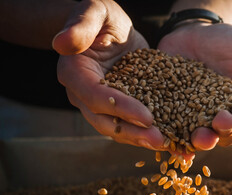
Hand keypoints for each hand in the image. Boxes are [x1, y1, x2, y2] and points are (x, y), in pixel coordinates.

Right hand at [53, 0, 164, 149]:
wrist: (111, 28)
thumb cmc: (102, 16)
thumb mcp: (95, 12)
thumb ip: (81, 25)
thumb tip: (62, 44)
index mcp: (74, 73)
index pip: (95, 97)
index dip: (120, 108)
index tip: (147, 117)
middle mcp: (83, 94)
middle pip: (105, 121)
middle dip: (133, 132)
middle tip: (160, 140)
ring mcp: (100, 104)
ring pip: (117, 128)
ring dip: (141, 138)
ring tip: (167, 143)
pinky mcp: (118, 106)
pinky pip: (130, 123)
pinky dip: (147, 132)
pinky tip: (169, 138)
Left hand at [158, 22, 231, 158]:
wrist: (193, 31)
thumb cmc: (229, 42)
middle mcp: (220, 115)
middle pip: (225, 132)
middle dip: (224, 130)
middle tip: (221, 121)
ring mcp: (195, 116)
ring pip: (201, 135)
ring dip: (202, 140)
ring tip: (201, 137)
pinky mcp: (172, 112)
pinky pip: (173, 129)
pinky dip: (173, 139)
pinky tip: (170, 141)